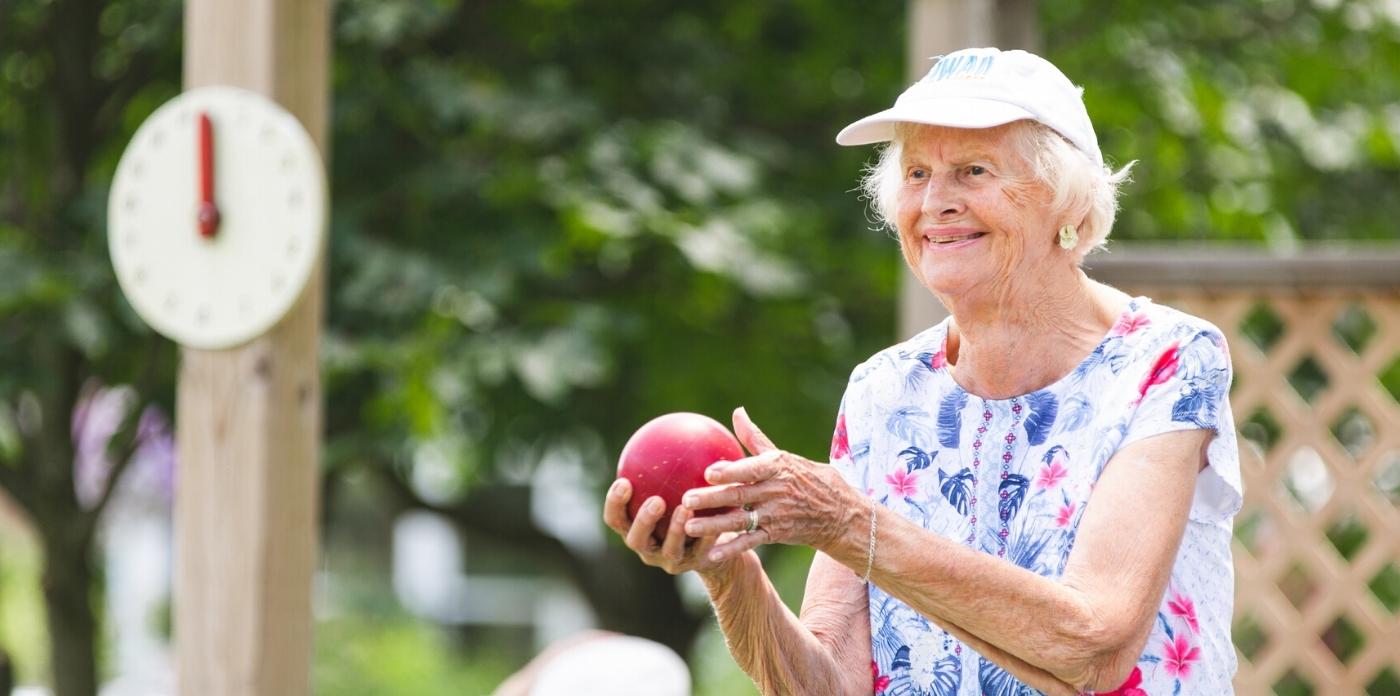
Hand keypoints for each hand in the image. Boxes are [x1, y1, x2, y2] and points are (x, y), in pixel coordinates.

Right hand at [602, 477, 738, 576]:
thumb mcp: (677, 487)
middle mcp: (648, 547)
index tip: (624, 481)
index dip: (615, 503)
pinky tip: (717, 519)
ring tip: (685, 509)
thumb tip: (671, 427)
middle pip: (635, 538)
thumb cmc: (689, 508)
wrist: (714, 546)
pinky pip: (702, 550)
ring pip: (669, 549)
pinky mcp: (696, 565)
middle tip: (655, 500)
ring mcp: (671, 560)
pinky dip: (708, 535)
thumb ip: (669, 468)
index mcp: (635, 527)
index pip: (616, 518)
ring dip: (676, 529)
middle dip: (643, 521)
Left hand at [681, 407, 859, 562]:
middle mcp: (775, 492)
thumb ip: (755, 438)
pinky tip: (710, 556)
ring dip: (714, 526)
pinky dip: (732, 550)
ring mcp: (775, 515)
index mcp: (776, 468)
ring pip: (741, 521)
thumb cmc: (805, 477)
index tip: (709, 472)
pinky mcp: (776, 534)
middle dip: (712, 498)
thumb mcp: (783, 456)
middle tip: (686, 500)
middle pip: (740, 496)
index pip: (752, 469)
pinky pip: (751, 543)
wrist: (838, 513)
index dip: (731, 471)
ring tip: (688, 528)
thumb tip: (737, 411)